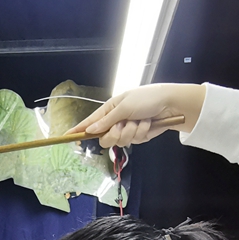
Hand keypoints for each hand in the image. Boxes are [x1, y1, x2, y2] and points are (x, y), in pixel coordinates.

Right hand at [72, 83, 205, 146]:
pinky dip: (142, 132)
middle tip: (123, 125)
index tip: (68, 136)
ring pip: (121, 142)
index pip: (90, 122)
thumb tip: (90, 130)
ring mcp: (127, 129)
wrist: (170, 105)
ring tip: (141, 120)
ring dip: (133, 131)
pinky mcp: (138, 136)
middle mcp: (116, 121)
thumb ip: (107, 121)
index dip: (79, 129)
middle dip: (115, 134)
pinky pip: (135, 141)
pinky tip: (148, 123)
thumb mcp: (124, 106)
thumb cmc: (147, 98)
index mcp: (110, 110)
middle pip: (105, 138)